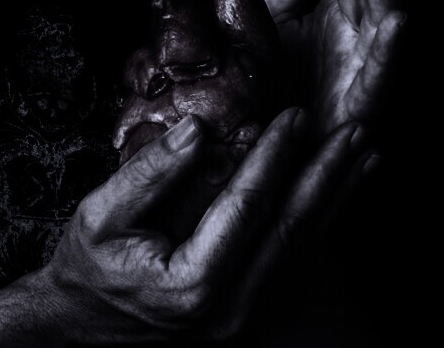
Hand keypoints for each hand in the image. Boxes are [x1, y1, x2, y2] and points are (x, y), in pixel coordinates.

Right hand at [42, 109, 371, 342]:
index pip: (246, 208)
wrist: (80, 326)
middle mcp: (228, 311)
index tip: (293, 116)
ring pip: (301, 252)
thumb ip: (149, 174)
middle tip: (354, 132)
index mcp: (192, 284)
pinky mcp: (246, 315)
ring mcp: (242, 320)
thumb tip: (199, 129)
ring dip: (335, 199)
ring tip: (364, 156)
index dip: (273, 157)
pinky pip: (290, 264)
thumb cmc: (87, 266)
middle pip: (290, 233)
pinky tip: (335, 195)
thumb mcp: (100, 214)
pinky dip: (317, 224)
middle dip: (326, 177)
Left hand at [262, 0, 405, 138]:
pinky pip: (380, 79)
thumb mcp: (275, 15)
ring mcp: (364, 71)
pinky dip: (390, 51)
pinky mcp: (360, 111)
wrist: (254, 154)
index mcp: (343, 9)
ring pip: (383, 16)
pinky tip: (397, 17)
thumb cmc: (272, 85)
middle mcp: (361, 35)